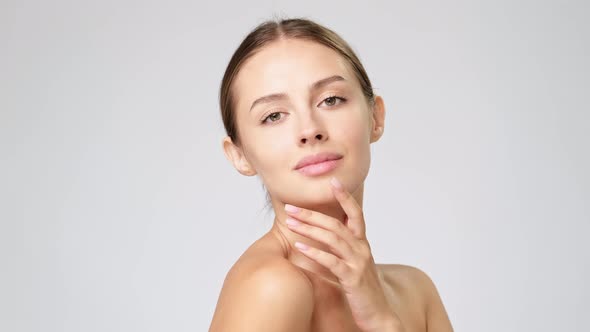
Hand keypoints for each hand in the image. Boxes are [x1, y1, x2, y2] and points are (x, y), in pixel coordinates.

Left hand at [284, 177, 403, 331]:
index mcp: (362, 244)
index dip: (345, 197)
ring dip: (309, 228)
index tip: (333, 181)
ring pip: (333, 238)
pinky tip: (300, 247)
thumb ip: (341, 249)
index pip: (355, 214)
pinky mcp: (353, 278)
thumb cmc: (362, 290)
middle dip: (311, 214)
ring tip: (290, 223)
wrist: (379, 315)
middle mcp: (362, 249)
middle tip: (290, 207)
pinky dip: (315, 252)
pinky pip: (332, 261)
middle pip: (336, 224)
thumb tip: (321, 235)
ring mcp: (358, 263)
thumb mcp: (353, 264)